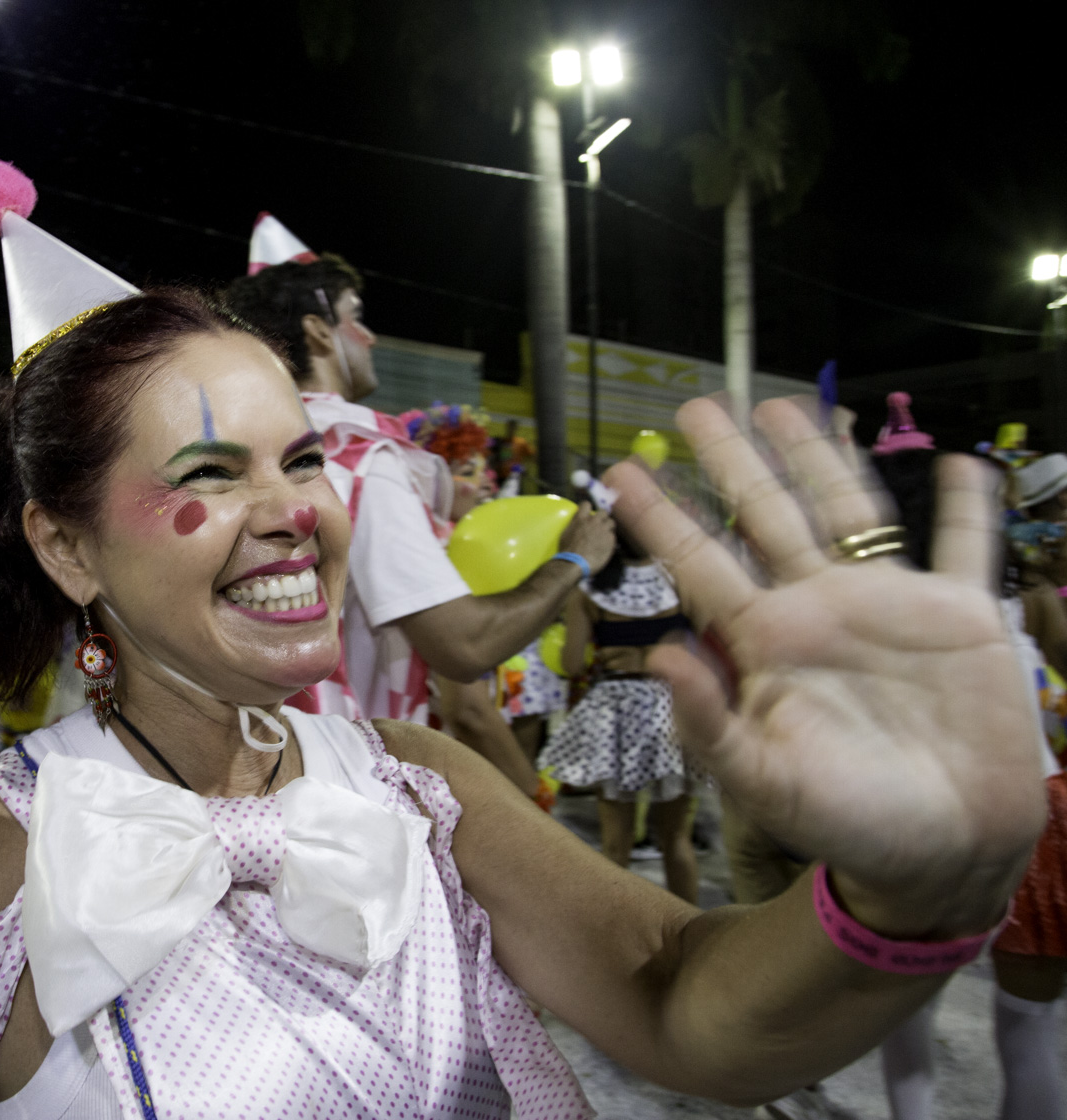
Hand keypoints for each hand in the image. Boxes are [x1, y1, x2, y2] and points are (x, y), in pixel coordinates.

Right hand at [559, 501, 616, 571]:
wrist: (574, 563)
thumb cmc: (567, 551)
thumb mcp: (566, 534)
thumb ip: (574, 525)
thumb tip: (577, 524)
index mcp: (581, 519)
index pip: (586, 504)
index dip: (587, 508)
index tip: (587, 513)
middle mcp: (594, 521)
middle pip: (603, 512)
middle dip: (602, 517)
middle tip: (599, 525)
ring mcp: (603, 530)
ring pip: (611, 522)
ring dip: (608, 527)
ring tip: (604, 535)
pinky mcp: (611, 540)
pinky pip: (612, 536)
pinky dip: (609, 540)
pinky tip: (604, 547)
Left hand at [610, 397, 1042, 938]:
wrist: (942, 854)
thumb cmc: (845, 825)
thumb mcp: (763, 781)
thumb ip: (708, 723)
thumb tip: (661, 656)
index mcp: (765, 642)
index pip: (700, 563)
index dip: (661, 517)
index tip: (619, 471)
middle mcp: (818, 610)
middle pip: (764, 514)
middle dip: (730, 460)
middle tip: (692, 408)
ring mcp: (888, 606)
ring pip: (847, 509)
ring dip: (819, 456)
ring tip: (784, 402)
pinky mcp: (961, 618)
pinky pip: (966, 548)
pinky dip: (968, 507)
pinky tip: (959, 463)